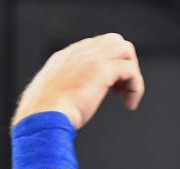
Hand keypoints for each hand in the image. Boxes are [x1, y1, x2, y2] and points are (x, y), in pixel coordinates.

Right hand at [13, 33, 143, 127]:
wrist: (43, 116)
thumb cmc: (47, 113)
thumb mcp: (55, 94)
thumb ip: (67, 87)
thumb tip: (76, 95)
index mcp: (66, 57)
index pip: (97, 46)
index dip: (109, 64)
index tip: (111, 88)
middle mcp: (79, 52)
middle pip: (114, 41)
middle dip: (125, 63)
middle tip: (121, 89)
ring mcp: (90, 58)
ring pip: (126, 49)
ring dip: (132, 73)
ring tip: (127, 95)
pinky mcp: (102, 70)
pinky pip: (131, 71)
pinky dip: (136, 88)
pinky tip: (129, 105)